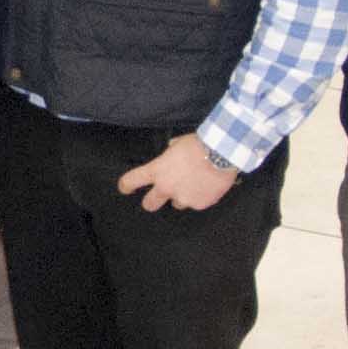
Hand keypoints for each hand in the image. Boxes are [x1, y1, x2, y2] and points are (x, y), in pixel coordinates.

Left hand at [117, 132, 239, 211]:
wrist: (222, 154)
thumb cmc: (199, 144)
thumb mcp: (177, 144)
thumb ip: (169, 153)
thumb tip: (171, 153)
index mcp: (156, 171)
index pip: (131, 181)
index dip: (125, 186)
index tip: (125, 188)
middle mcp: (166, 188)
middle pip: (149, 204)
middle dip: (151, 201)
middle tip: (157, 196)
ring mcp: (183, 198)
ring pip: (177, 204)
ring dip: (181, 197)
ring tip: (195, 184)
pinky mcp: (199, 204)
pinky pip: (196, 203)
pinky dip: (200, 197)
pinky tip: (207, 186)